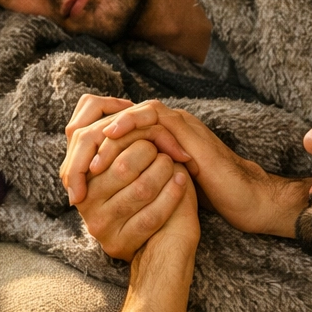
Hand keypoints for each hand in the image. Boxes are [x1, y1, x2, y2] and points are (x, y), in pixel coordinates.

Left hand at [63, 97, 310, 237]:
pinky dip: (128, 124)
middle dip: (84, 145)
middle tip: (72, 174)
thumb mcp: (157, 191)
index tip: (71, 184)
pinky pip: (150, 116)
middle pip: (109, 117)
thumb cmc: (202, 197)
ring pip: (125, 113)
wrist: (240, 198)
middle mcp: (157, 125)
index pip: (106, 130)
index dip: (82, 153)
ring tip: (87, 161)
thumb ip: (133, 185)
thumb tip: (99, 198)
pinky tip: (111, 138)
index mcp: (148, 139)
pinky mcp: (183, 127)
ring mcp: (171, 122)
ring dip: (102, 135)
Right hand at [78, 133, 198, 260]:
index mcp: (83, 182)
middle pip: (124, 166)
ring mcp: (101, 226)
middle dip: (152, 152)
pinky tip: (184, 182)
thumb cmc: (143, 198)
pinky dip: (173, 193)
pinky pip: (151, 215)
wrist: (157, 247)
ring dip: (166, 170)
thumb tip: (122, 105)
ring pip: (141, 188)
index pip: (106, 148)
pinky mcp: (119, 244)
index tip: (155, 131)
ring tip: (179, 164)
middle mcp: (86, 205)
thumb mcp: (125, 168)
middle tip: (169, 150)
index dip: (134, 136)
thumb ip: (118, 142)